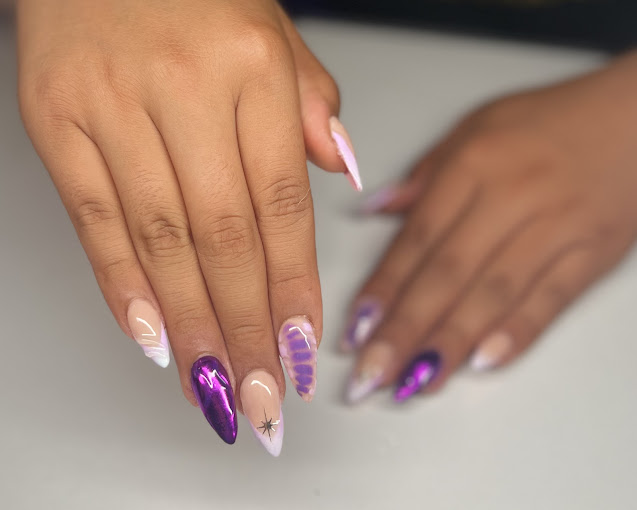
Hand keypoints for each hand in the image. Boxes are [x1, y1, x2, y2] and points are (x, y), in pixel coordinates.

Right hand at [17, 0, 360, 453]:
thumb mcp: (276, 34)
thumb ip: (310, 106)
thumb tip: (336, 173)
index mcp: (252, 70)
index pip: (282, 207)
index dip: (292, 289)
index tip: (301, 352)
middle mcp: (185, 90)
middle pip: (224, 239)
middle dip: (246, 330)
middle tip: (261, 397)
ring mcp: (113, 106)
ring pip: (161, 241)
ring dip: (191, 326)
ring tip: (214, 387)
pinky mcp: (54, 119)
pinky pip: (93, 220)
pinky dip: (122, 286)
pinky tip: (151, 338)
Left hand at [344, 51, 636, 403]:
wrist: (636, 118)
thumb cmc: (549, 121)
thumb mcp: (475, 127)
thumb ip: (424, 174)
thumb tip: (375, 209)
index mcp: (473, 164)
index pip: (417, 239)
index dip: (383, 290)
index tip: (355, 330)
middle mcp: (510, 198)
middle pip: (447, 275)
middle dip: (404, 331)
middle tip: (370, 375)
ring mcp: (556, 228)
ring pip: (493, 295)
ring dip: (449, 343)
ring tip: (413, 382)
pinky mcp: (593, 253)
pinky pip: (551, 300)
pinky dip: (517, 333)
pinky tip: (482, 363)